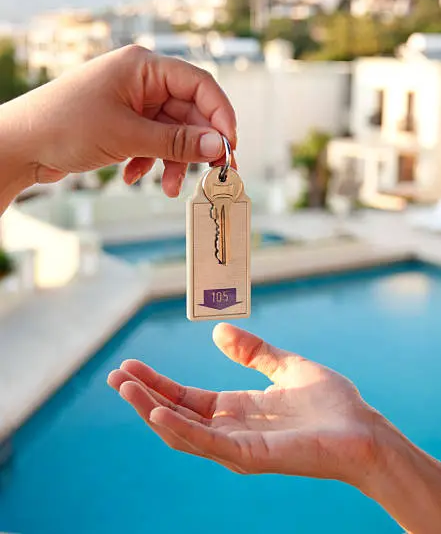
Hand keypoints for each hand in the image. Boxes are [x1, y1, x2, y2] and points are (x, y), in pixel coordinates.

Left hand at [0, 45, 235, 197]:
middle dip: (197, 146)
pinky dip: (149, 160)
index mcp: (144, 67)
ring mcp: (131, 102)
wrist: (20, 145)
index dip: (221, 115)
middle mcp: (142, 81)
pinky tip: (133, 176)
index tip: (230, 147)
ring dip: (173, 160)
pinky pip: (151, 141)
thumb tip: (219, 146)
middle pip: (189, 112)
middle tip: (213, 175)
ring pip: (171, 132)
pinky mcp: (122, 123)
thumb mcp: (127, 135)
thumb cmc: (65, 126)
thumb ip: (177, 141)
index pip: (200, 85)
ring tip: (168, 188)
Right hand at [108, 324, 376, 482]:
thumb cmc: (331, 403)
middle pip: (175, 413)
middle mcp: (231, 430)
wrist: (364, 429)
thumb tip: (217, 333)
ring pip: (183, 431)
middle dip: (143, 396)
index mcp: (237, 410)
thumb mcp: (285, 366)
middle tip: (114, 376)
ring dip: (151, 409)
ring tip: (125, 387)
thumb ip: (253, 352)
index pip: (185, 397)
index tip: (130, 366)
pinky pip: (208, 443)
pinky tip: (157, 411)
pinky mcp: (252, 456)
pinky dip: (179, 429)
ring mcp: (238, 446)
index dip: (157, 382)